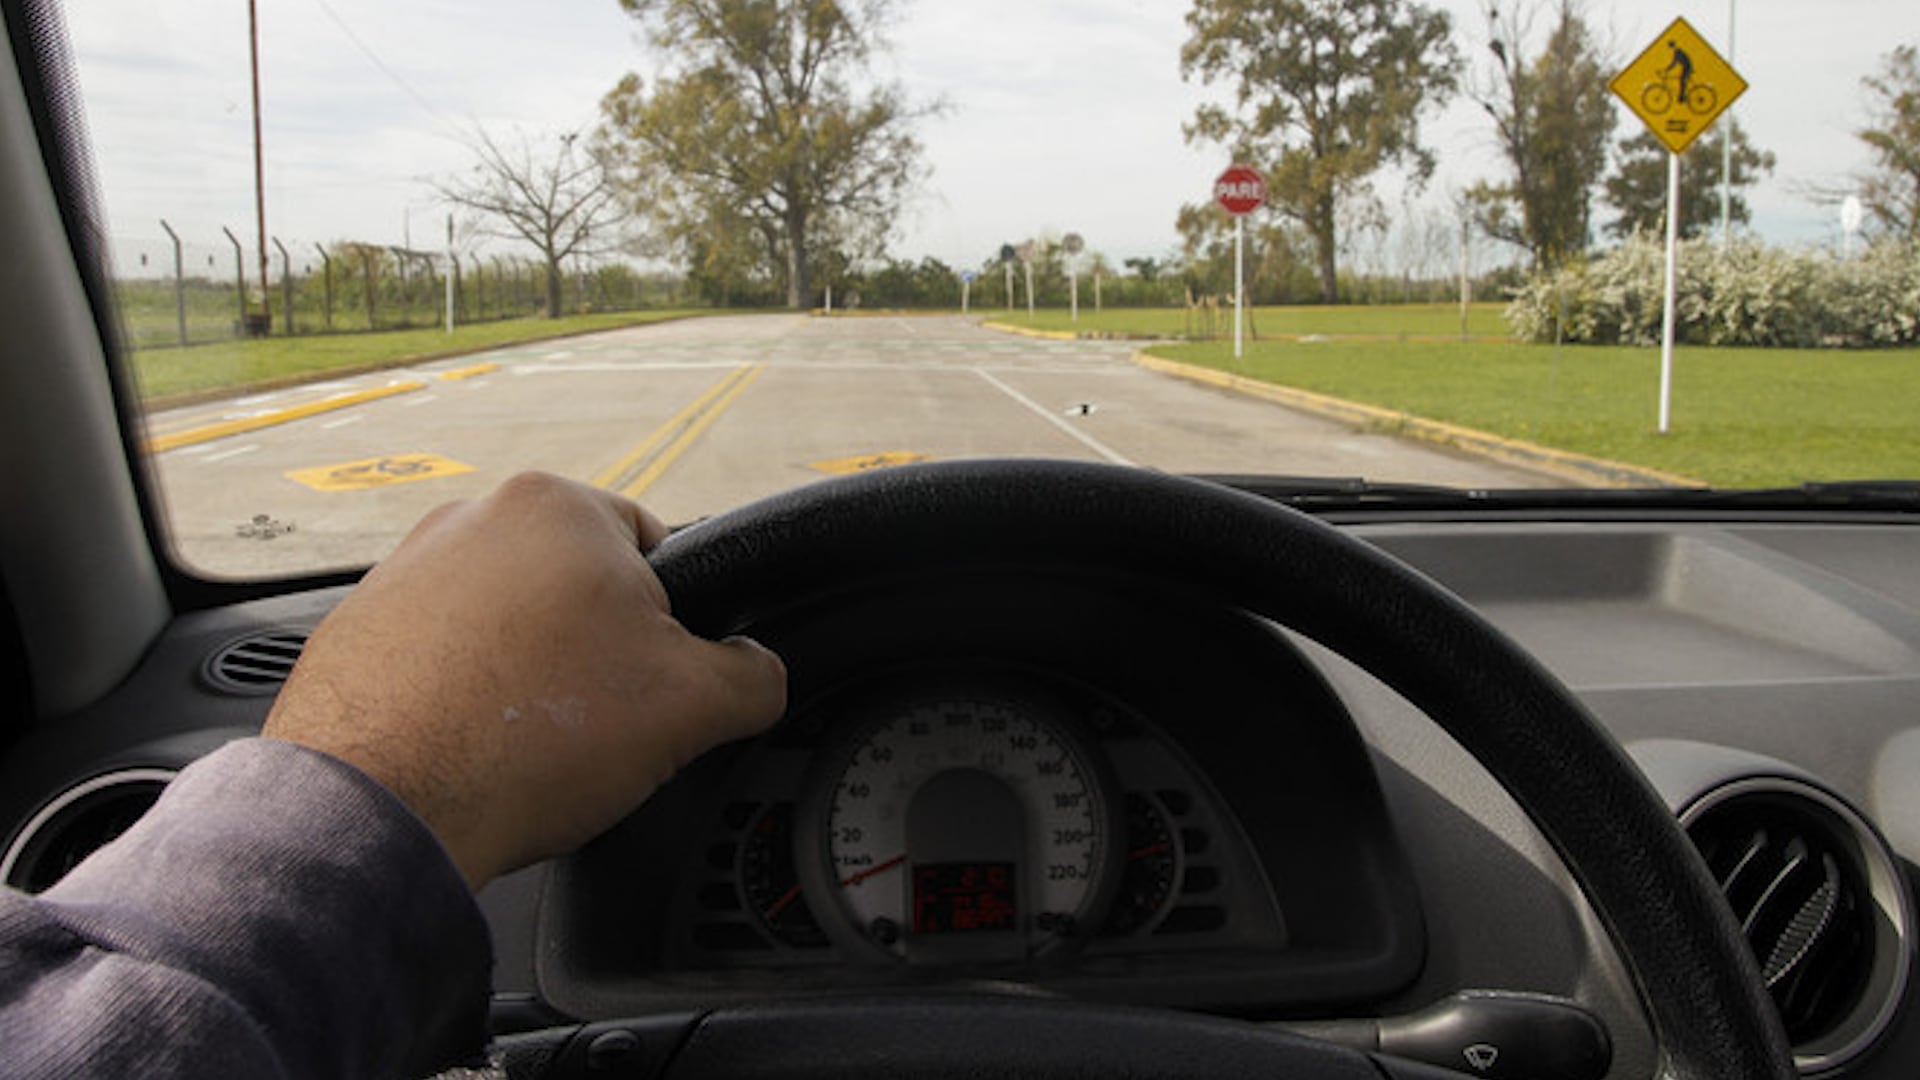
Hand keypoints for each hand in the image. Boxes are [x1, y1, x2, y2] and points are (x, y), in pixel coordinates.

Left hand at [262, 472, 786, 888]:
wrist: (382, 807)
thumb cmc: (525, 737)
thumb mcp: (693, 706)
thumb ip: (755, 676)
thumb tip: (761, 675)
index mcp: (559, 504)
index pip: (658, 556)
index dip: (672, 635)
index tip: (654, 689)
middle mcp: (471, 518)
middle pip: (577, 592)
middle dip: (592, 656)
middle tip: (595, 726)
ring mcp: (402, 571)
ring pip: (508, 628)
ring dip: (527, 679)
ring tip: (527, 746)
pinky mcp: (355, 630)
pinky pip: (441, 662)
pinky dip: (462, 700)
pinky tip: (471, 750)